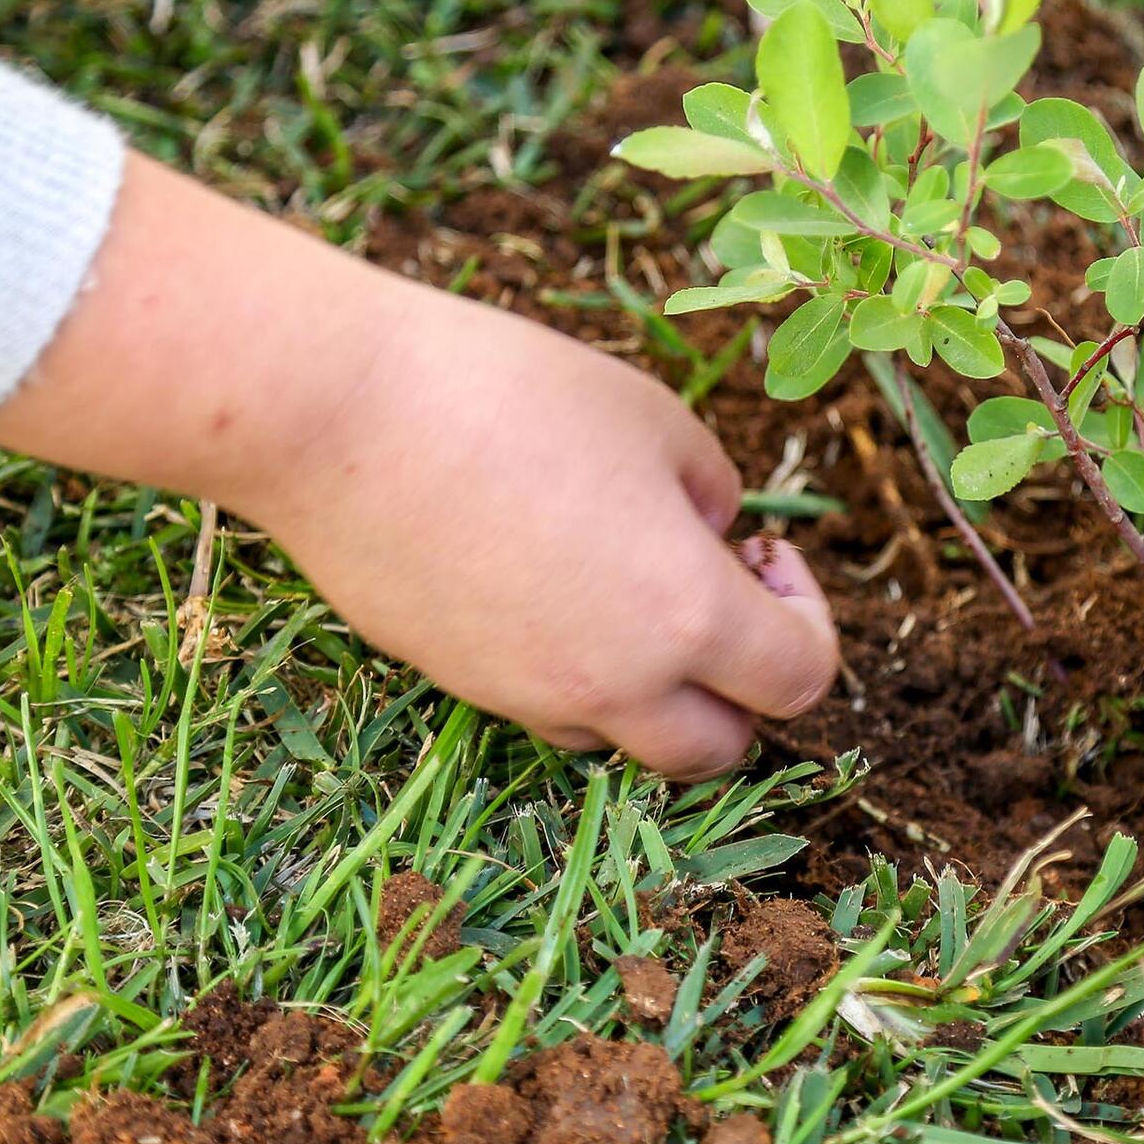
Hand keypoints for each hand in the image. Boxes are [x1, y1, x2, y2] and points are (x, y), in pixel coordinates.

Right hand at [0, 156, 836, 778]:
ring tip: (628, 580)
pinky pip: (546, 709)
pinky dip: (578, 673)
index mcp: (685, 616)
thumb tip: (722, 534)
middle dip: (741, 687)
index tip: (766, 552)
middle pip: (720, 750)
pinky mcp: (456, 683)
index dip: (808, 618)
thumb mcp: (653, 419)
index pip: (800, 681)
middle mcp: (611, 685)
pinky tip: (555, 579)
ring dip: (655, 687)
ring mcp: (524, 696)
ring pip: (625, 739)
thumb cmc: (510, 392)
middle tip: (718, 592)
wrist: (336, 415)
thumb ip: (712, 491)